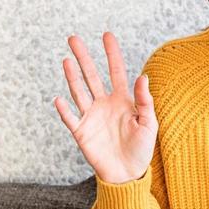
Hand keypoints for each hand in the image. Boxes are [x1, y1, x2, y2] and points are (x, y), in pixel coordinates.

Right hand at [54, 32, 157, 184]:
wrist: (128, 173)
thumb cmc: (141, 149)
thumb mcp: (149, 124)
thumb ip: (145, 101)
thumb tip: (143, 77)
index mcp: (122, 100)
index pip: (116, 71)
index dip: (112, 54)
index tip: (107, 35)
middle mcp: (104, 104)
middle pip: (91, 76)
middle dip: (83, 57)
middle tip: (73, 38)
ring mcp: (91, 117)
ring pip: (79, 92)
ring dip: (72, 77)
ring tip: (67, 60)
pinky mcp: (82, 132)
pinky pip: (71, 119)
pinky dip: (64, 110)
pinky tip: (59, 100)